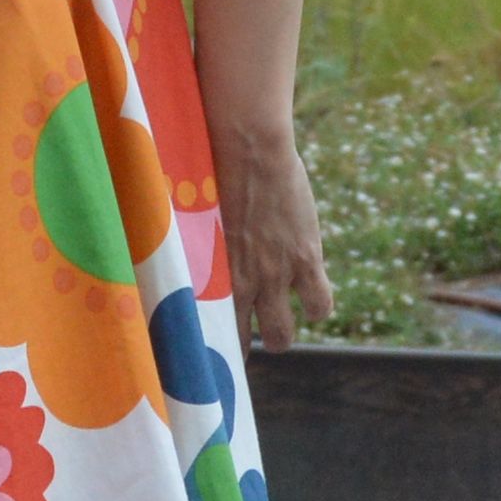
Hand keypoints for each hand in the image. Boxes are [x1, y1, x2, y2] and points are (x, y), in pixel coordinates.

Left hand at [209, 117, 332, 347]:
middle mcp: (240, 284)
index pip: (208, 332)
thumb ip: (196, 251)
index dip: (216, 346)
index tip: (215, 350)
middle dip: (252, 343)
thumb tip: (182, 260)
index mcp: (208, 276)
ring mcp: (275, 276)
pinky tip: (311, 299)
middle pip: (247, 341)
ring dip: (282, 334)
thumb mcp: (194, 223)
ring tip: (280, 322)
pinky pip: (319, 304)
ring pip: (282, 335)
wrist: (247, 151)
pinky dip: (317, 307)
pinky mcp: (304, 260)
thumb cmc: (209, 175)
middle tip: (253, 332)